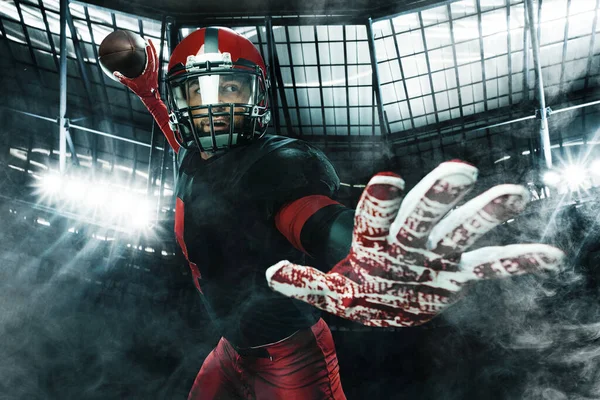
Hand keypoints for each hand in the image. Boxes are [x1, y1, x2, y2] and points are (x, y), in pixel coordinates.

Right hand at [114, 39, 159, 99]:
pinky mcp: (155, 73)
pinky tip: (148, 55)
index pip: (151, 59)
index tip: (146, 43)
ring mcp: (156, 71)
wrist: (151, 98)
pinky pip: (155, 63)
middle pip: (156, 56)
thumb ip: (123, 79)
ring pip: (156, 59)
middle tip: (148, 39)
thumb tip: (114, 73)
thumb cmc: (142, 92)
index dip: (149, 51)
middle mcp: (154, 70)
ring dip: (153, 51)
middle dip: (153, 47)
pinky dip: (152, 57)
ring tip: (149, 44)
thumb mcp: (132, 85)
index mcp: (150, 72)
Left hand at [266, 161, 563, 326]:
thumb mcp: (331, 292)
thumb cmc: (358, 288)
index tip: (386, 180)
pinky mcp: (459, 274)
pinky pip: (492, 267)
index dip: (379, 203)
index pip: (375, 220)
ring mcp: (437, 257)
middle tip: (460, 168)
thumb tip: (270, 272)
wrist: (387, 297)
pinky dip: (518, 262)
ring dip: (486, 215)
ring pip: (462, 232)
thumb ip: (306, 283)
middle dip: (438, 196)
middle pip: (423, 217)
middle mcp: (409, 243)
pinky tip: (550, 257)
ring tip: (514, 194)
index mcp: (374, 245)